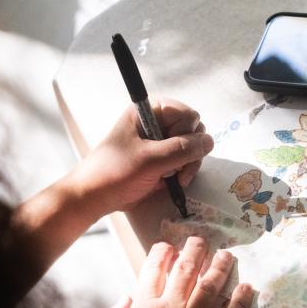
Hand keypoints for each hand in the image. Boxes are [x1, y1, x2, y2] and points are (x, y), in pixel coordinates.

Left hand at [73, 97, 213, 216]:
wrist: (97, 196)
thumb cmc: (116, 172)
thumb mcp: (150, 159)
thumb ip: (182, 149)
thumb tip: (209, 142)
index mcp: (149, 111)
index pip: (187, 114)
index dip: (185, 133)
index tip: (170, 149)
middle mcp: (158, 122)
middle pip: (194, 131)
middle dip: (190, 152)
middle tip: (176, 169)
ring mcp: (162, 141)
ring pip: (193, 147)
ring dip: (188, 165)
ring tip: (174, 178)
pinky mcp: (164, 158)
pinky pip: (187, 160)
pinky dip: (184, 171)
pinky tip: (174, 181)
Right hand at [92, 237, 253, 307]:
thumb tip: (128, 297)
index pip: (153, 270)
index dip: (163, 252)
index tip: (170, 244)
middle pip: (186, 272)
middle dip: (195, 251)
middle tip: (203, 240)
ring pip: (211, 290)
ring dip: (221, 268)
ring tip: (228, 256)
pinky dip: (241, 302)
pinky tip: (248, 289)